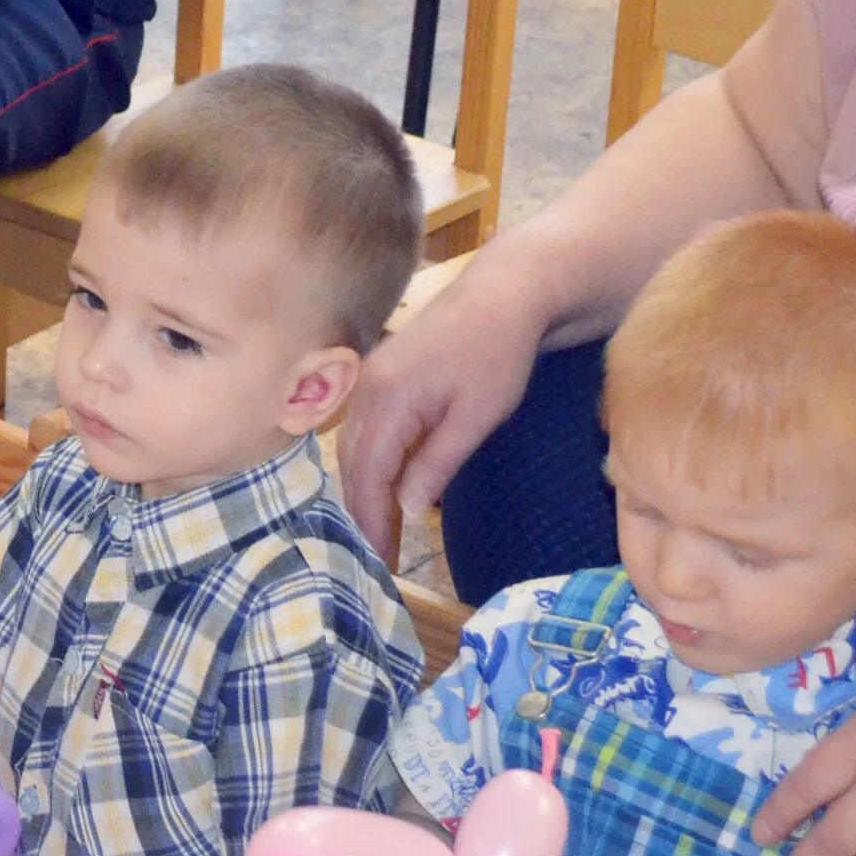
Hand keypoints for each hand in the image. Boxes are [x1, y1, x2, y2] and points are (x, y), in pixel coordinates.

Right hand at [337, 254, 553, 564]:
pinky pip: (365, 428)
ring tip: (379, 529)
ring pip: (354, 445)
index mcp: (388, 400)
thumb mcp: (476, 417)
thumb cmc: (497, 355)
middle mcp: (367, 388)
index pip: (368, 475)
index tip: (382, 561)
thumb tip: (407, 510)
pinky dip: (371, 462)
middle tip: (377, 555)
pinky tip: (386, 483)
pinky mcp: (381, 373)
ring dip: (364, 488)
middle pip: (353, 462)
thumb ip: (437, 463)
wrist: (502, 294)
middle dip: (362, 511)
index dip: (372, 520)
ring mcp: (370, 378)